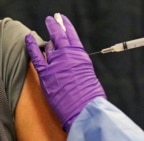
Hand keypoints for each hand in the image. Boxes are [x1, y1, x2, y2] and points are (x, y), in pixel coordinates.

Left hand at [25, 14, 105, 131]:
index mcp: (81, 56)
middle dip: (56, 25)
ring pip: (49, 45)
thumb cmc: (91, 95)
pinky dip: (31, 46)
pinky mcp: (46, 73)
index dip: (67, 27)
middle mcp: (68, 55)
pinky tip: (28, 38)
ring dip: (48, 37)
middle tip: (53, 19)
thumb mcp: (89, 75)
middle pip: (60, 36)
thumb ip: (79, 66)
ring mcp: (56, 62)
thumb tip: (72, 64)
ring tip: (48, 29)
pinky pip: (36, 56)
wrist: (85, 107)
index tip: (63, 20)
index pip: (72, 36)